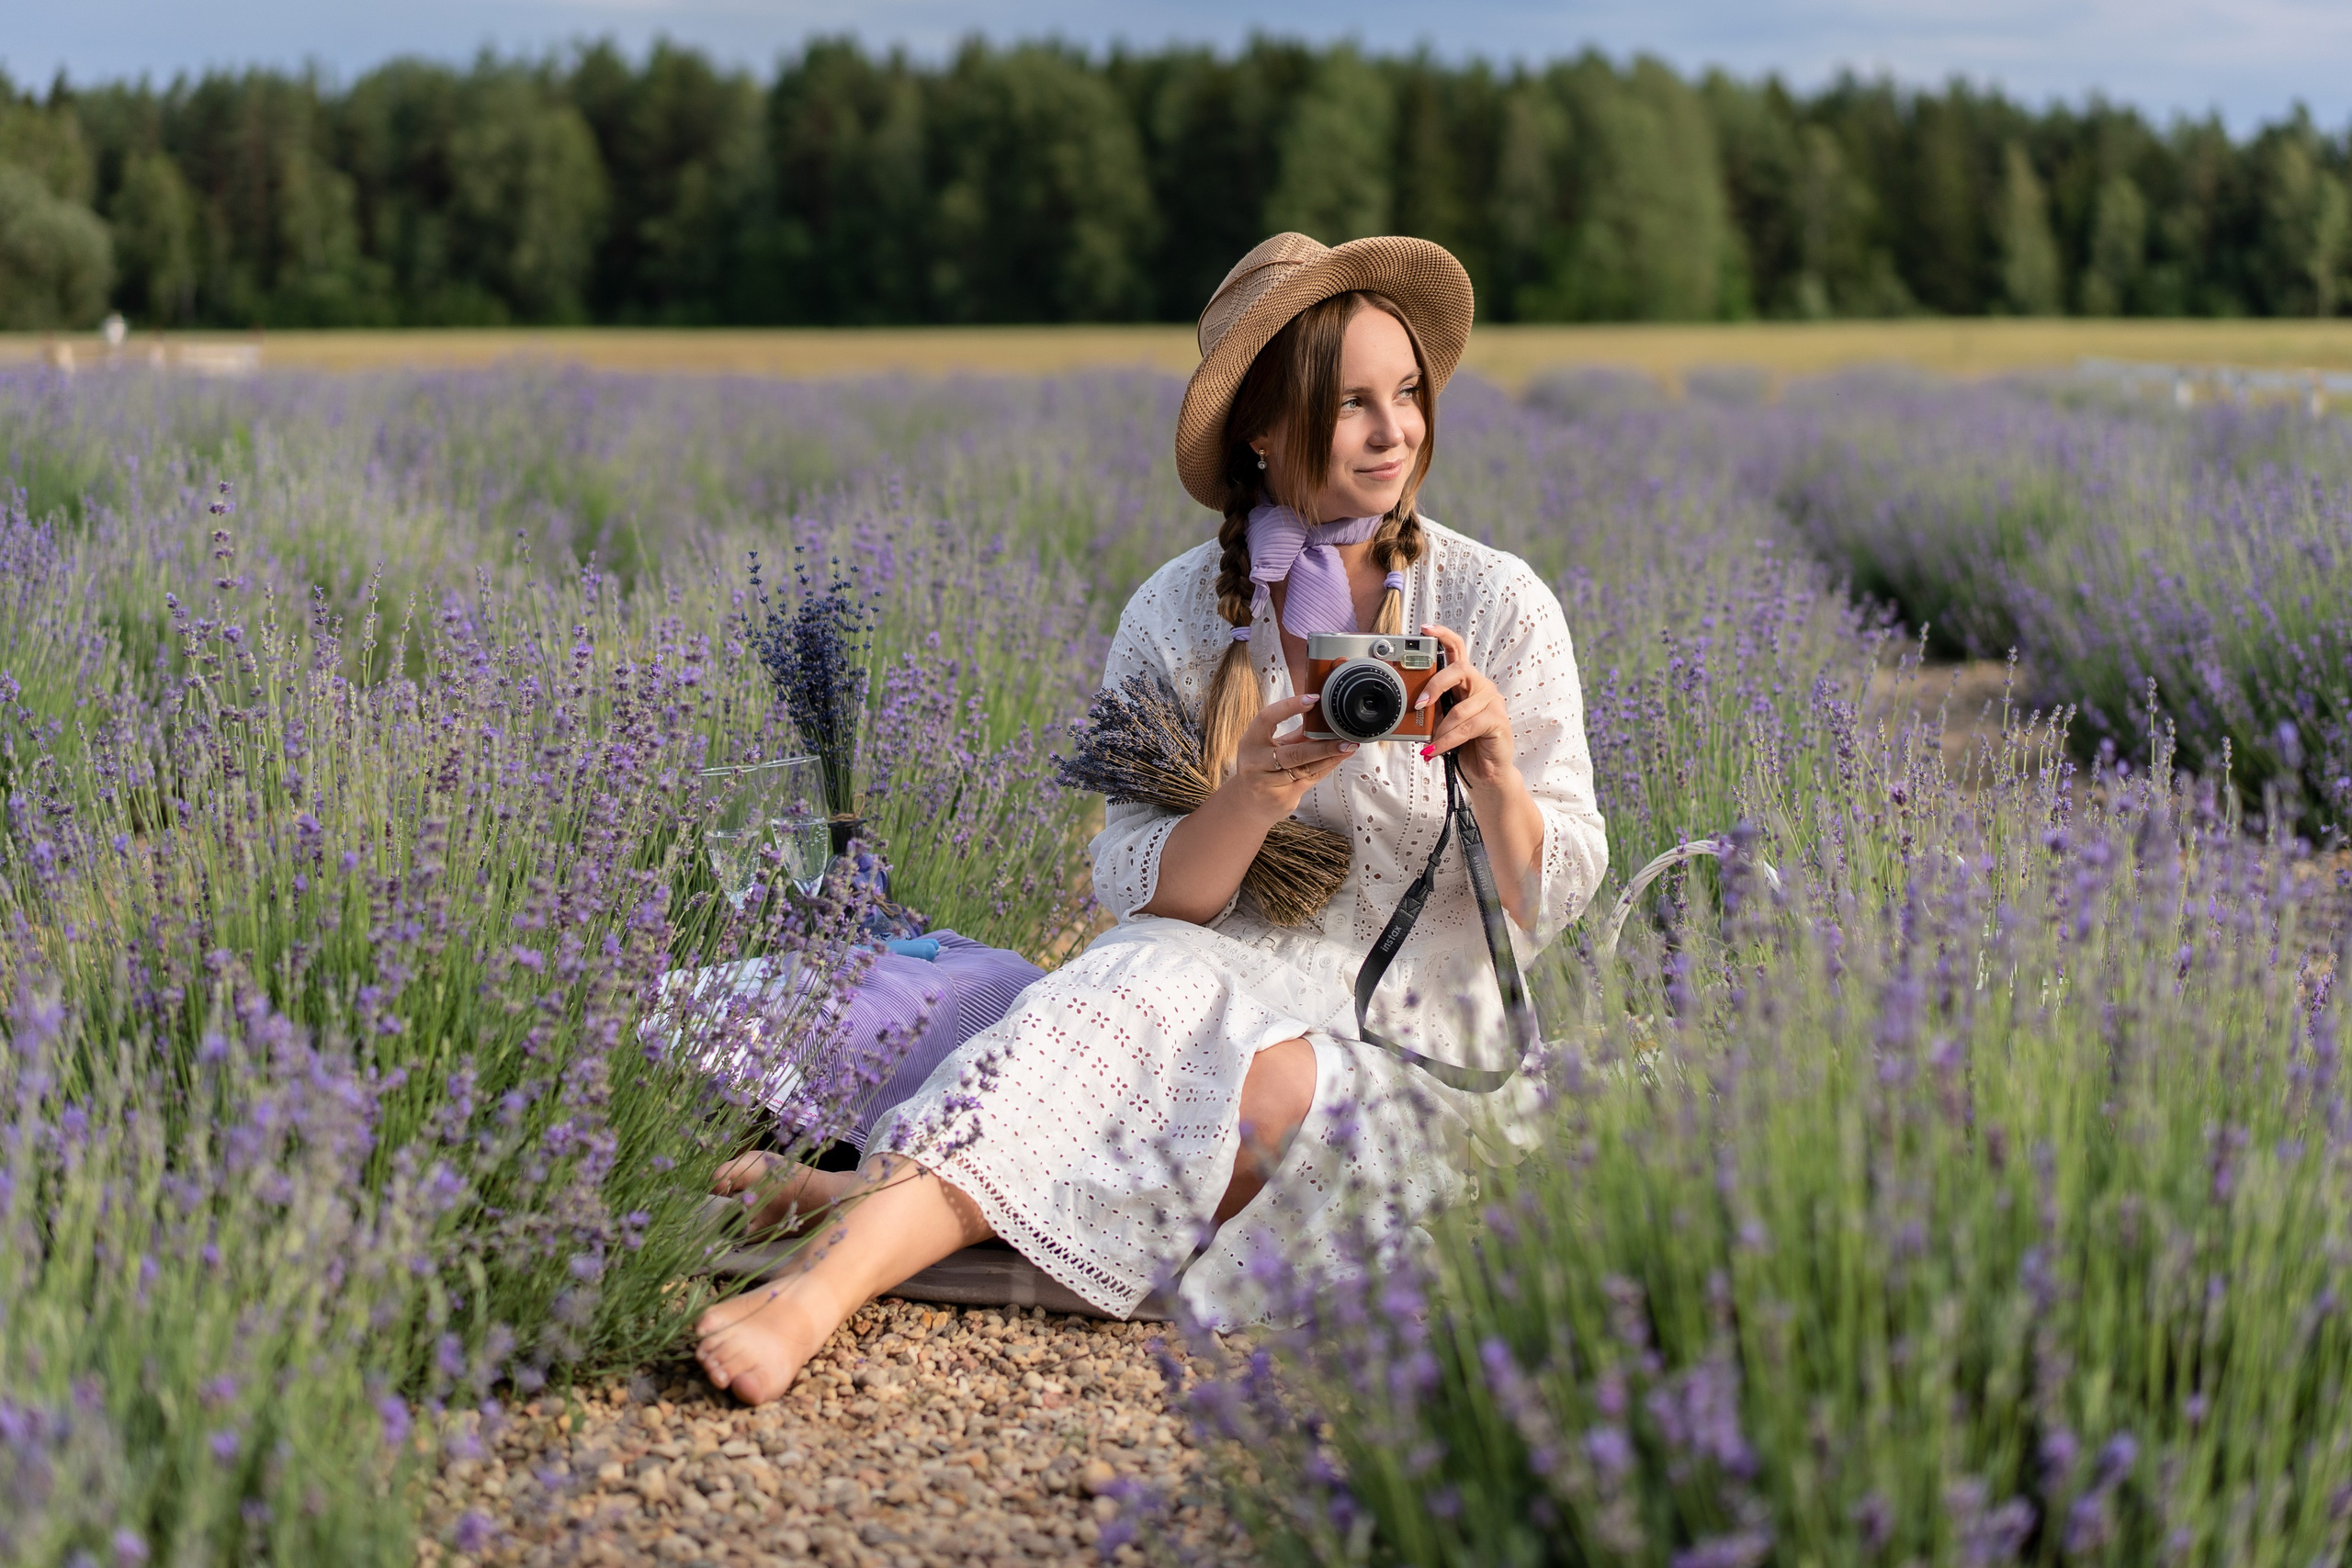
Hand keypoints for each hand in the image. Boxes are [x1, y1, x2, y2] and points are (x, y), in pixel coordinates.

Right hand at [1224, 693, 1356, 819]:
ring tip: (1348, 746)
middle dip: (1322, 746)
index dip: (1289, 707)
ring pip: (1305, 768)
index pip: (1267, 718)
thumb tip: (1322, 717)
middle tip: (1343, 738)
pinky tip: (1339, 758)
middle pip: (1293, 753)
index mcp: (1250, 742)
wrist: (1247, 805)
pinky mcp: (1282, 798)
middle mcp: (1255, 763)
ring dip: (1330, 756)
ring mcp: (1268, 783)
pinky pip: (1310, 780)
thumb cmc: (1261, 768)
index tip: (1313, 699)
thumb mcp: (1269, 747)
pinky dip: (1326, 767)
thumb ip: (1293, 735)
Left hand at [1415, 623, 1516, 786]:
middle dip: (1435, 684)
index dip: (1442, 636)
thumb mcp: (1443, 723)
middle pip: (1459, 670)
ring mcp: (1492, 702)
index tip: (1425, 629)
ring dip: (1440, 730)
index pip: (1456, 650)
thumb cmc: (1465, 745)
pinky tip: (1435, 750)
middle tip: (1419, 703)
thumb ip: (1432, 709)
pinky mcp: (1497, 720)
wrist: (1487, 773)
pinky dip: (1447, 741)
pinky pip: (1466, 727)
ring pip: (1459, 709)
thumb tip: (1410, 706)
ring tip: (1429, 745)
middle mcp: (1481, 686)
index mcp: (1466, 682)